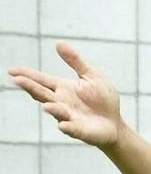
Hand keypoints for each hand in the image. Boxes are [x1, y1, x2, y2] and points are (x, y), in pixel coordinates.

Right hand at [8, 41, 122, 148]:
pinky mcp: (80, 130)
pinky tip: (63, 125)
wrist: (115, 123)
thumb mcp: (92, 76)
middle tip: (18, 80)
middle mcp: (61, 102)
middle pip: (43, 94)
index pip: (41, 80)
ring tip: (47, 106)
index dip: (27, 75)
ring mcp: (69, 117)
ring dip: (52, 108)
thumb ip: (76, 61)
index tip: (11, 71)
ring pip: (57, 112)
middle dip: (31, 88)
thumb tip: (58, 42)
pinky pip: (72, 129)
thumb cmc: (102, 99)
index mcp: (63, 88)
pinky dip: (67, 127)